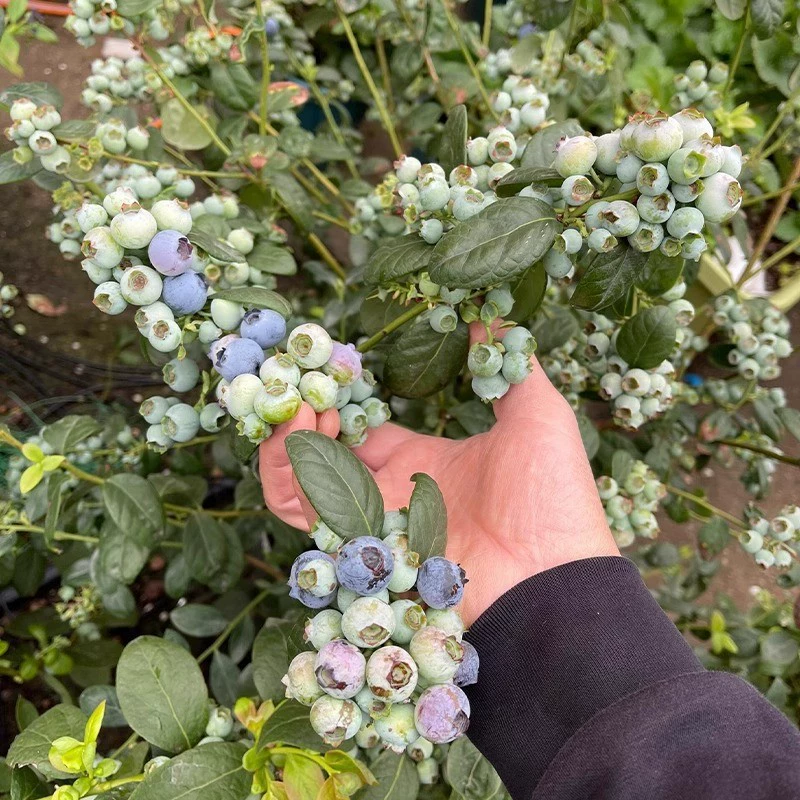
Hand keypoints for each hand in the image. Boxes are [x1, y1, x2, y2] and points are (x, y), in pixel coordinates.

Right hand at [260, 325, 618, 623]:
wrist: (556, 575)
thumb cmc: (550, 496)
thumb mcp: (536, 413)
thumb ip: (508, 365)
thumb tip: (492, 315)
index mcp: (423, 461)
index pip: (363, 430)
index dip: (342, 399)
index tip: (332, 370)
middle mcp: (390, 493)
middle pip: (320, 458)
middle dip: (301, 419)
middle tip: (306, 388)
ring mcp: (373, 523)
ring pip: (300, 489)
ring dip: (286, 445)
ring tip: (302, 408)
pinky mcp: (363, 549)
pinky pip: (308, 520)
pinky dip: (290, 477)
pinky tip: (305, 435)